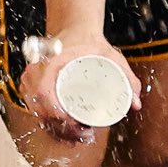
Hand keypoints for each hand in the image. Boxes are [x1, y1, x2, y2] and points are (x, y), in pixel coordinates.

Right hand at [20, 33, 140, 143]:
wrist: (74, 30)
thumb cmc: (90, 43)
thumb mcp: (111, 56)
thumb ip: (127, 77)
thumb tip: (136, 104)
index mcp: (50, 62)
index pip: (43, 92)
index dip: (55, 112)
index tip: (73, 123)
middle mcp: (36, 73)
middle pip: (40, 109)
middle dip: (60, 128)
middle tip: (84, 134)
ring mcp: (31, 81)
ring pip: (38, 113)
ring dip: (55, 129)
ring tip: (78, 136)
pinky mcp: (31, 88)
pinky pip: (35, 110)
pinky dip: (48, 125)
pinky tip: (62, 133)